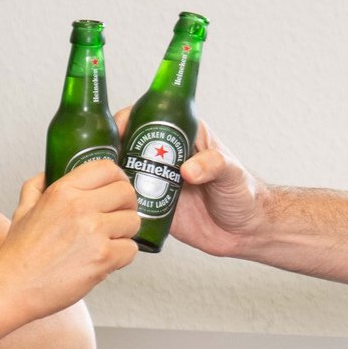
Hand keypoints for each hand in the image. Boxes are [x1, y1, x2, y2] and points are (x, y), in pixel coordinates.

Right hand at [0, 159, 139, 316]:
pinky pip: (131, 249)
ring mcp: (94, 232)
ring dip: (125, 233)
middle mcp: (80, 207)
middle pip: (126, 193)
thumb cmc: (17, 253)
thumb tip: (49, 172)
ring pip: (133, 221)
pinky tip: (105, 259)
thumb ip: (36, 186)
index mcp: (62, 191)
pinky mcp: (103, 257)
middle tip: (118, 217)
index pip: (107, 168)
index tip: (118, 188)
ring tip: (108, 241)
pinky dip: (122, 256)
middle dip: (127, 206)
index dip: (118, 178)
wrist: (12, 288)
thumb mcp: (23, 209)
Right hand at [110, 109, 266, 257]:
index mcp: (185, 135)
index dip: (130, 118)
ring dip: (111, 172)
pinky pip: (128, 196)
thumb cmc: (244, 195)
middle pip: (130, 141)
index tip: (119, 129)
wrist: (244, 232)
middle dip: (112, 146)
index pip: (151, 116)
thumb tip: (188, 169)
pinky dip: (116, 196)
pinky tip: (107, 200)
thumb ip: (213, 165)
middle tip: (105, 158)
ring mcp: (158, 178)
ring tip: (103, 180)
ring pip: (124, 168)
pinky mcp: (153, 202)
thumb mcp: (232, 173)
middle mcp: (167, 154)